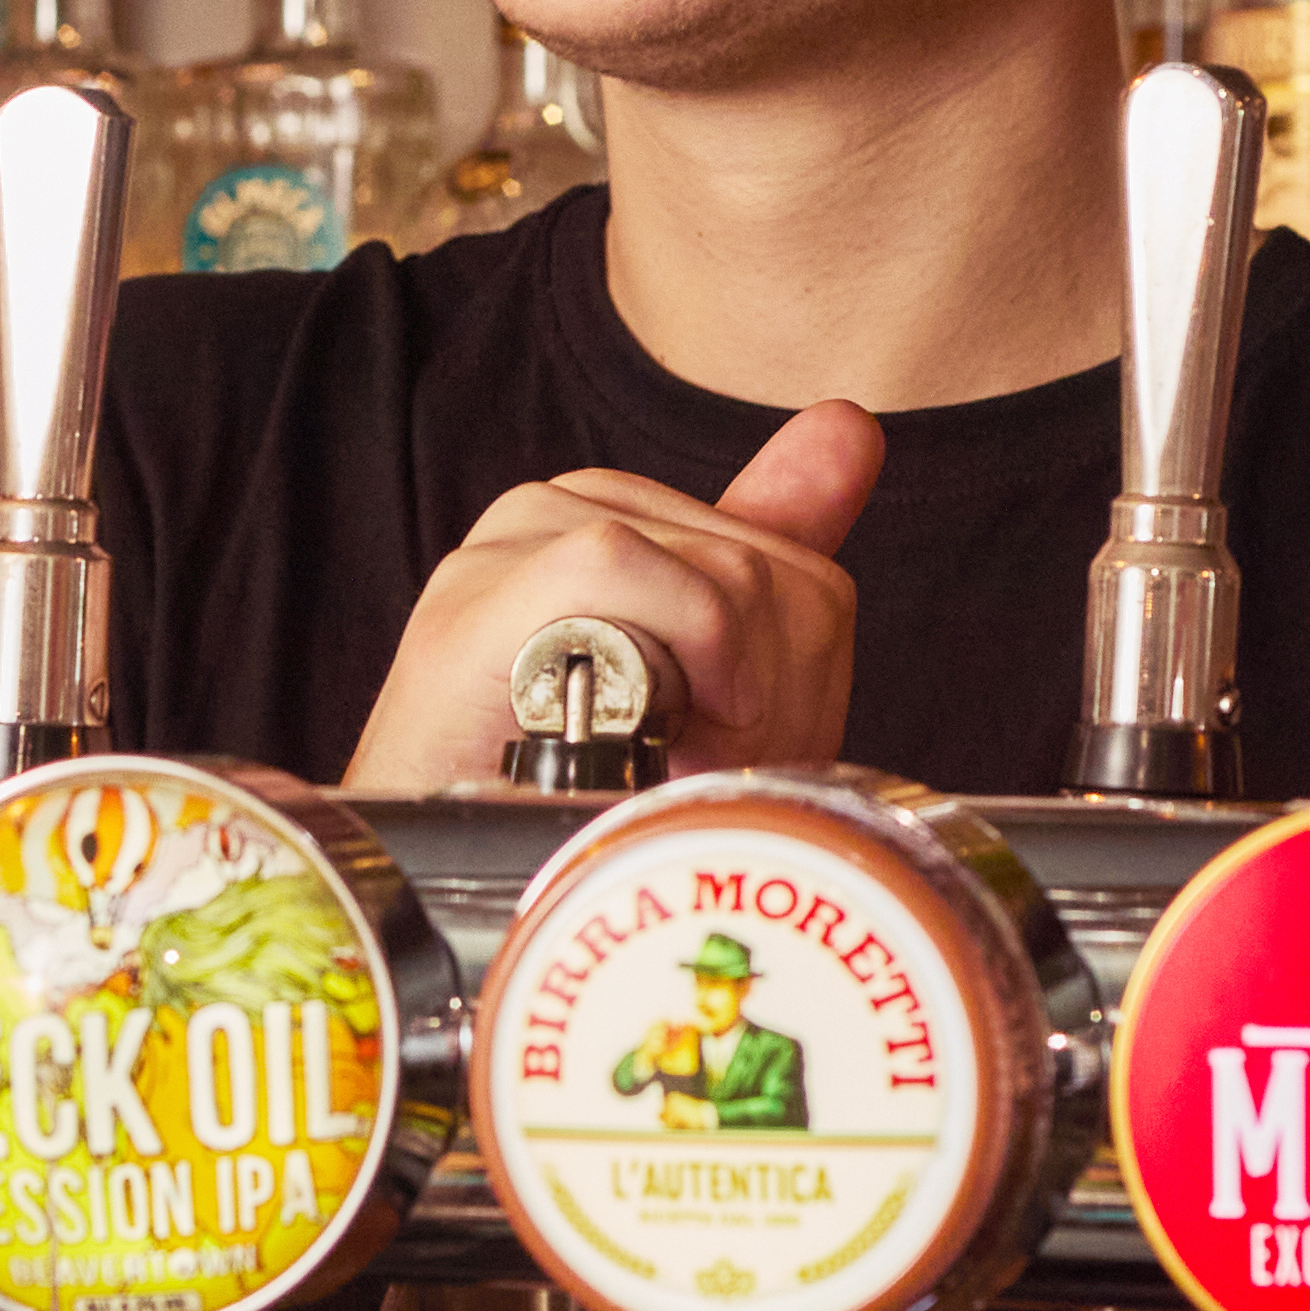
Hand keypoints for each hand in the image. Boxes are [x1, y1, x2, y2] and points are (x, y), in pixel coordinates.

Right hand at [342, 398, 882, 790]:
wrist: (460, 884)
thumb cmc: (587, 800)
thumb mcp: (718, 675)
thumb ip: (776, 546)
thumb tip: (850, 426)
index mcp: (616, 516)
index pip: (786, 556)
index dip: (796, 674)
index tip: (736, 747)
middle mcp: (558, 510)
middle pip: (764, 567)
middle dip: (766, 696)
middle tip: (695, 768)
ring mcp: (509, 546)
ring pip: (716, 570)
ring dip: (722, 697)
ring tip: (660, 763)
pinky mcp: (477, 593)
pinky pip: (617, 565)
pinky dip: (666, 651)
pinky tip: (647, 727)